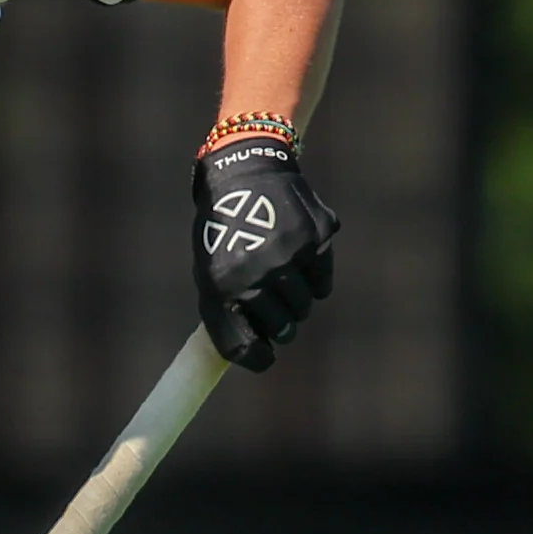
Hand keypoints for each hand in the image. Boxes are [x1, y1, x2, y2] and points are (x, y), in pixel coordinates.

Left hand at [192, 136, 338, 371]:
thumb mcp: (209, 272)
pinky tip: (299, 257)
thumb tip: (253, 355)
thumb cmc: (222, 231)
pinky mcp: (317, 240)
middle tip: (275, 310)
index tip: (266, 357)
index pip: (244, 346)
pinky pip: (323, 284)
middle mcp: (257, 274)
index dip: (258, 359)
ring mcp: (289, 256)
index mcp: (222, 287)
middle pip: (282, 330)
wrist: (244, 174)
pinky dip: (314, 279)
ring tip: (282, 276)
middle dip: (280, 326)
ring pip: (305, 308)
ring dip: (296, 301)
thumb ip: (225, 314)